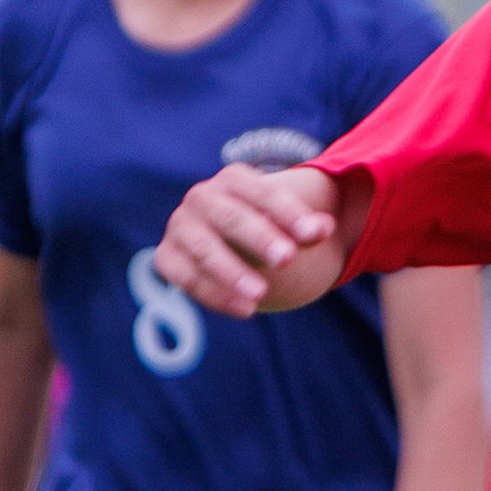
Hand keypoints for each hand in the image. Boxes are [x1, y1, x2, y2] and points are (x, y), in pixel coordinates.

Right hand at [155, 162, 338, 317]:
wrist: (222, 237)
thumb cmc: (263, 225)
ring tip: (261, 294)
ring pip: (204, 248)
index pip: (263, 193)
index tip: (313, 235)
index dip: (289, 213)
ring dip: (231, 271)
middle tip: (286, 259)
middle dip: (259, 238)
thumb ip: (306, 227)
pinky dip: (215, 294)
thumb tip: (323, 228)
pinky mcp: (167, 257)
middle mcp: (201, 198)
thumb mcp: (287, 223)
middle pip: (230, 217)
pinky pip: (187, 277)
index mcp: (234, 180)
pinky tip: (245, 310)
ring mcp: (180, 226)